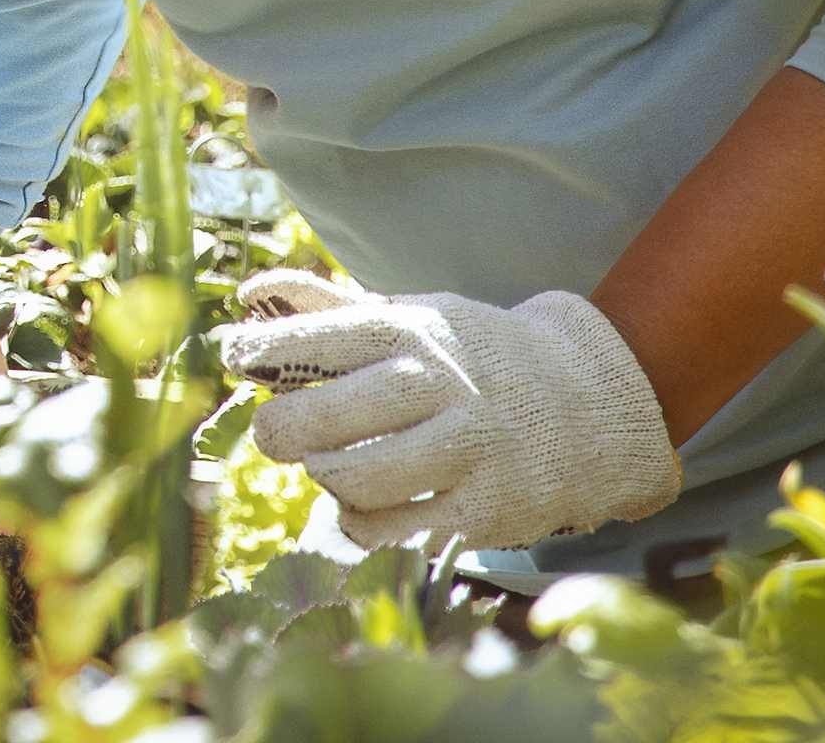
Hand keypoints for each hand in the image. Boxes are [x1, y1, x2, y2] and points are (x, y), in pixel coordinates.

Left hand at [215, 269, 681, 553]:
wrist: (592, 406)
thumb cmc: (476, 359)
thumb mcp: (416, 318)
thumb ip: (330, 310)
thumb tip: (248, 295)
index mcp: (413, 333)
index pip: (315, 339)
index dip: (259, 351)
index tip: (232, 358)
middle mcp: (438, 387)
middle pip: (322, 418)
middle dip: (278, 431)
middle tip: (273, 435)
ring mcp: (464, 452)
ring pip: (352, 479)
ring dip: (322, 477)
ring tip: (324, 466)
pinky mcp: (483, 511)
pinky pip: (391, 530)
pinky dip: (359, 523)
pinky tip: (362, 505)